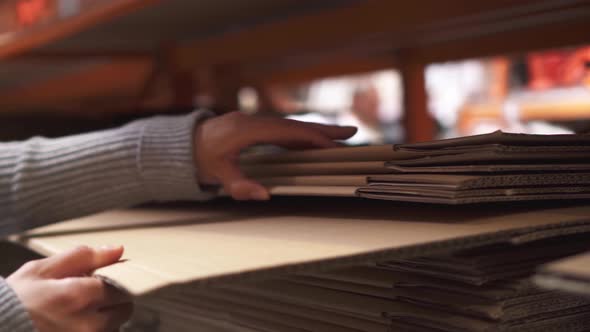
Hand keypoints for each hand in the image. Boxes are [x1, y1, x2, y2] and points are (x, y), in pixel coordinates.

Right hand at [7, 246, 132, 331]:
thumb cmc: (15, 301)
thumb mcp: (42, 270)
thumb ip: (83, 257)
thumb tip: (117, 250)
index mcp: (79, 296)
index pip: (123, 285)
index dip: (112, 281)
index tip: (99, 282)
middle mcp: (88, 323)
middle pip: (124, 309)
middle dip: (111, 301)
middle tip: (89, 298)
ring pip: (115, 326)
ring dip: (105, 319)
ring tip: (78, 314)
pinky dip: (95, 330)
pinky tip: (75, 325)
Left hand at [194, 112, 356, 199]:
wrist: (180, 145)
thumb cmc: (197, 158)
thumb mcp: (215, 174)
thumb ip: (238, 185)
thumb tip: (264, 195)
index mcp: (245, 129)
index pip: (285, 131)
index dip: (309, 137)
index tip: (331, 146)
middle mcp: (252, 121)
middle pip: (294, 124)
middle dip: (323, 130)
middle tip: (352, 133)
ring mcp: (254, 122)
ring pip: (291, 126)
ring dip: (316, 132)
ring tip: (341, 139)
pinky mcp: (254, 127)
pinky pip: (283, 130)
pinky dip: (302, 136)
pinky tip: (314, 144)